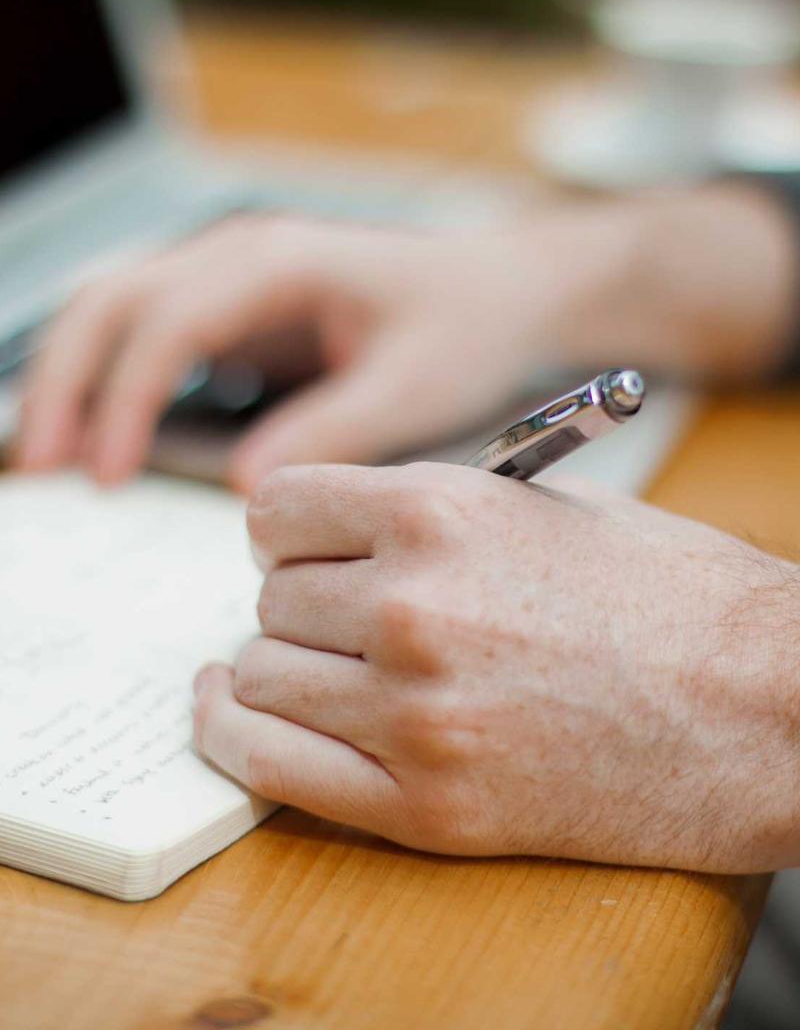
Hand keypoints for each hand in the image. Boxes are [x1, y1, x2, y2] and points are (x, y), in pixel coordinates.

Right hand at [16, 212, 622, 489]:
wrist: (505, 291)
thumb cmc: (466, 326)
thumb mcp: (412, 387)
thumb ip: (331, 432)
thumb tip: (247, 487)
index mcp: (281, 262)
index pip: (170, 320)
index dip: (125, 397)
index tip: (107, 474)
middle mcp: (242, 255)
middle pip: (114, 299)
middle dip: (64, 379)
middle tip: (39, 467)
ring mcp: (233, 276)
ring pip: (116, 307)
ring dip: (71, 373)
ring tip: (45, 455)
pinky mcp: (236, 309)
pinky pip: (149, 332)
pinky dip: (109, 377)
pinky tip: (98, 433)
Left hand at [193, 461, 799, 871]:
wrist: (764, 706)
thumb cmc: (670, 595)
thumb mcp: (546, 506)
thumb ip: (430, 510)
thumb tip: (340, 528)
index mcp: (440, 511)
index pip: (277, 509)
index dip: (286, 529)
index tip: (300, 547)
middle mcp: (412, 604)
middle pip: (271, 597)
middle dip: (300, 600)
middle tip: (340, 614)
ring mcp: (416, 711)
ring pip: (262, 677)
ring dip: (279, 668)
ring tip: (321, 666)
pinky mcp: (429, 805)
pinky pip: (275, 768)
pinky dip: (237, 738)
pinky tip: (235, 714)